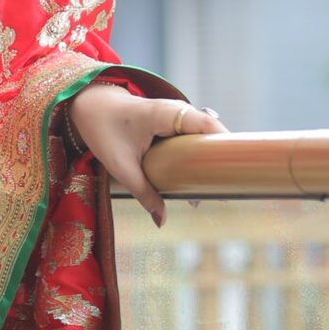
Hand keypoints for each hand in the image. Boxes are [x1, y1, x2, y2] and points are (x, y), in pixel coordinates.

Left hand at [64, 86, 227, 225]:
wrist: (92, 106)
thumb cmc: (104, 130)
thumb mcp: (122, 166)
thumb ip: (144, 193)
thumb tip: (162, 222)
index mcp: (168, 115)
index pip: (208, 126)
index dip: (226, 144)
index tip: (236, 170)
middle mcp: (179, 111)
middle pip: (212, 133)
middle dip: (221, 158)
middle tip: (225, 188)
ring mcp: (178, 115)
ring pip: (204, 136)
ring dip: (210, 157)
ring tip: (216, 186)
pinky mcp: (174, 122)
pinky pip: (194, 137)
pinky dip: (199, 153)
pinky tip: (202, 175)